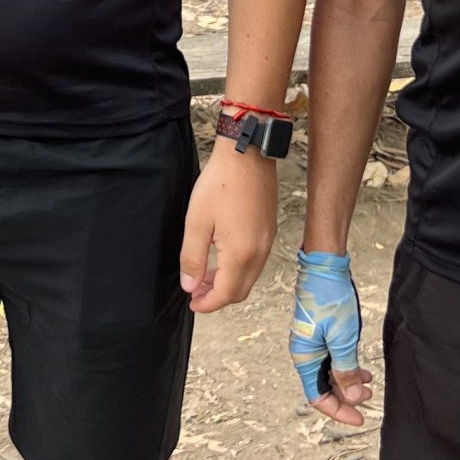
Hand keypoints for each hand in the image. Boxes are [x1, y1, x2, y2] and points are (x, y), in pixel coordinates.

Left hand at [179, 144, 277, 312]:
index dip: (207, 304)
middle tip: (196, 291)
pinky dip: (239, 269)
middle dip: (218, 297)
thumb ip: (192, 257)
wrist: (247, 154)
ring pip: (249, 277)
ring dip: (229, 283)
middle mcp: (259, 252)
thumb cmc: (221, 183)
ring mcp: (267, 241)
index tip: (192, 303)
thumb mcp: (197, 221)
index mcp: (241, 254)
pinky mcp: (269, 230)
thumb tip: (190, 285)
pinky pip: (256, 261)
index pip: (226, 294)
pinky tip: (222, 257)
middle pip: (241, 290)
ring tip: (205, 275)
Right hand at [290, 248, 369, 425]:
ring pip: (331, 373)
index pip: (318, 397)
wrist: (325, 266)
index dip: (338, 411)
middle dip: (346, 397)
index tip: (358, 418)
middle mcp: (306, 353)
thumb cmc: (329, 297)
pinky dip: (348, 367)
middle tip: (368, 400)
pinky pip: (334, 358)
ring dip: (349, 382)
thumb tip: (353, 397)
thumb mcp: (342, 339)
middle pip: (324, 387)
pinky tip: (362, 368)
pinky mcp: (322, 333)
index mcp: (304, 357)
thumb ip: (347, 370)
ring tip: (369, 384)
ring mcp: (314, 343)